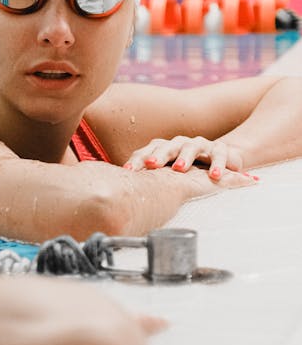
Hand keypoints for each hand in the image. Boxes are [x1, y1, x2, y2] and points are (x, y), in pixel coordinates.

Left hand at [124, 136, 255, 179]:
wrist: (220, 160)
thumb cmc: (188, 170)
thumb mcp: (168, 177)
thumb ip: (149, 183)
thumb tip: (123, 200)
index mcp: (164, 149)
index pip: (148, 152)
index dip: (138, 160)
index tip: (128, 171)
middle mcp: (180, 144)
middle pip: (167, 146)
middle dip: (159, 155)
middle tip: (152, 164)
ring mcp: (200, 145)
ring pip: (191, 147)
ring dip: (185, 158)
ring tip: (179, 169)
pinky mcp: (220, 150)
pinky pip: (219, 156)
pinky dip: (217, 165)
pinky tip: (214, 176)